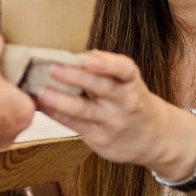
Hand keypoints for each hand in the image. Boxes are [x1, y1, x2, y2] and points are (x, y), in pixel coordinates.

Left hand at [36, 51, 195, 177]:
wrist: (154, 138)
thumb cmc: (132, 102)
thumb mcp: (128, 83)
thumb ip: (105, 71)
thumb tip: (70, 56)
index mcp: (132, 83)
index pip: (125, 70)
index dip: (108, 63)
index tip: (89, 58)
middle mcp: (124, 102)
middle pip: (101, 88)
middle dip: (76, 77)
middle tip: (53, 68)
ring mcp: (111, 123)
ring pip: (84, 111)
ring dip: (60, 101)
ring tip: (41, 92)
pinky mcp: (99, 139)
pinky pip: (74, 125)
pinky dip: (56, 114)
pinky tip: (41, 106)